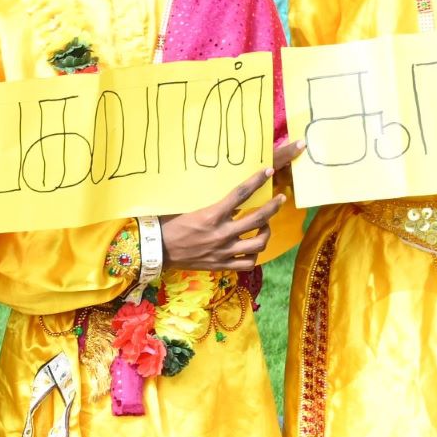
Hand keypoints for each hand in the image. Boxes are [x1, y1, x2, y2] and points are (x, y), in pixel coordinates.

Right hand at [160, 168, 285, 275]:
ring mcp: (223, 251)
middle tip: (279, 200)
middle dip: (273, 207)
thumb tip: (233, 200)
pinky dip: (254, 255)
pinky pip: (248, 263)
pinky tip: (252, 248)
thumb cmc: (170, 225)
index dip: (256, 181)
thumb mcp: (190, 209)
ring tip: (265, 227)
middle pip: (258, 219)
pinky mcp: (222, 265)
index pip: (240, 194)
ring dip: (266, 233)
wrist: (157, 251)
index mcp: (211, 215)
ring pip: (258, 244)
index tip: (268, 171)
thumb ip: (213, 206)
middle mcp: (221, 233)